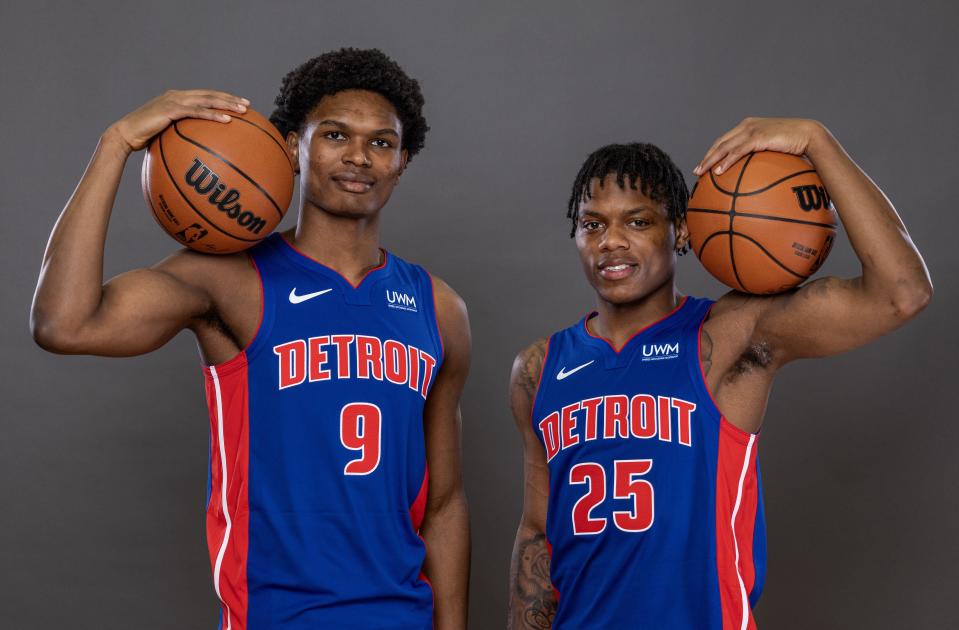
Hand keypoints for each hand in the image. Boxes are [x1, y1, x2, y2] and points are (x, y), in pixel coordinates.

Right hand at [106, 89, 249, 153]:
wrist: (124, 136)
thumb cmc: (144, 140)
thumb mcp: (166, 136)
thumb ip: (181, 136)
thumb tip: (197, 150)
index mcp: (177, 99)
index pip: (205, 96)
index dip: (222, 98)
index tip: (239, 104)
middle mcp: (177, 96)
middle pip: (209, 94)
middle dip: (230, 98)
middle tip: (247, 105)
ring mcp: (173, 101)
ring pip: (206, 100)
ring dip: (226, 104)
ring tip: (243, 111)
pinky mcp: (170, 109)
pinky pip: (196, 112)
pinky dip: (212, 115)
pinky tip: (227, 120)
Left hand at [693, 117, 823, 175]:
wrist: (810, 135)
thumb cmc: (796, 146)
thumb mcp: (775, 151)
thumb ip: (763, 159)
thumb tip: (757, 178)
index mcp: (749, 127)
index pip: (725, 140)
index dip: (713, 152)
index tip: (704, 165)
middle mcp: (747, 126)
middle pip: (720, 143)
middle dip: (707, 157)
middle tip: (697, 171)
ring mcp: (751, 130)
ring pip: (724, 146)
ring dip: (710, 160)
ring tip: (701, 173)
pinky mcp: (758, 136)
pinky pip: (737, 151)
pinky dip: (726, 161)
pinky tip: (718, 172)